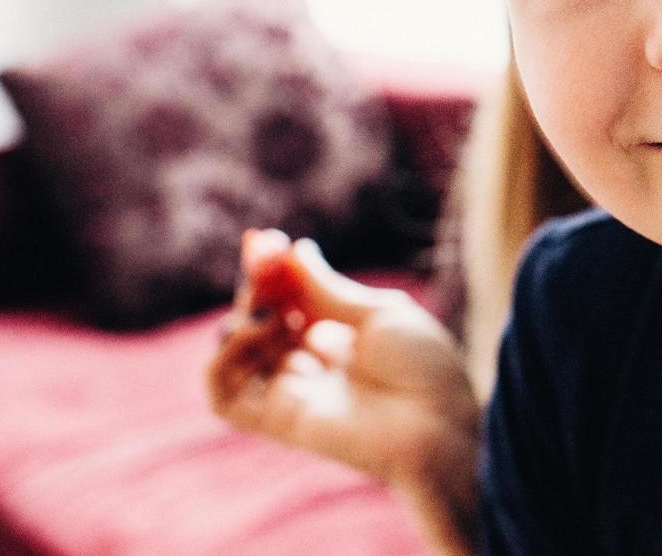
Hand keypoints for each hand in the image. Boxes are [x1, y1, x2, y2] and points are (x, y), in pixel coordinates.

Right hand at [204, 229, 479, 532]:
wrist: (439, 423)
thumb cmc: (424, 368)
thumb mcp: (378, 314)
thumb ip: (327, 290)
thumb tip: (296, 250)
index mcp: (338, 337)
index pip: (287, 300)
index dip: (271, 271)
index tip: (265, 238)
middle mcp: (310, 364)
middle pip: (259, 321)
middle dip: (257, 285)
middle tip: (265, 259)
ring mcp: (292, 392)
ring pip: (234, 356)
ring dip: (239, 321)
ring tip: (273, 310)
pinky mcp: (279, 420)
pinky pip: (224, 398)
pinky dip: (222, 361)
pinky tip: (258, 332)